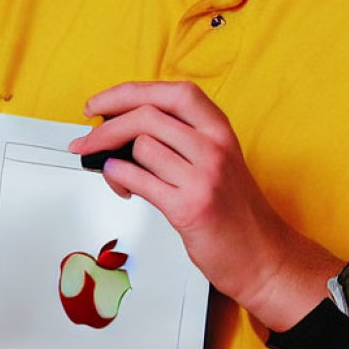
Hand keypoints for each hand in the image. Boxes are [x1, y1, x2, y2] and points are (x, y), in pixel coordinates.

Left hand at [68, 81, 338, 327]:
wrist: (262, 255)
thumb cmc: (235, 210)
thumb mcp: (218, 160)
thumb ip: (181, 138)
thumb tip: (123, 126)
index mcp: (220, 129)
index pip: (172, 92)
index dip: (129, 92)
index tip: (100, 103)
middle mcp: (215, 147)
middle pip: (147, 116)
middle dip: (105, 126)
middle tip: (86, 139)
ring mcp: (204, 176)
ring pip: (140, 147)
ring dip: (112, 160)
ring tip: (116, 176)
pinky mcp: (190, 207)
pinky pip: (139, 179)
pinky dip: (118, 178)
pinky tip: (121, 185)